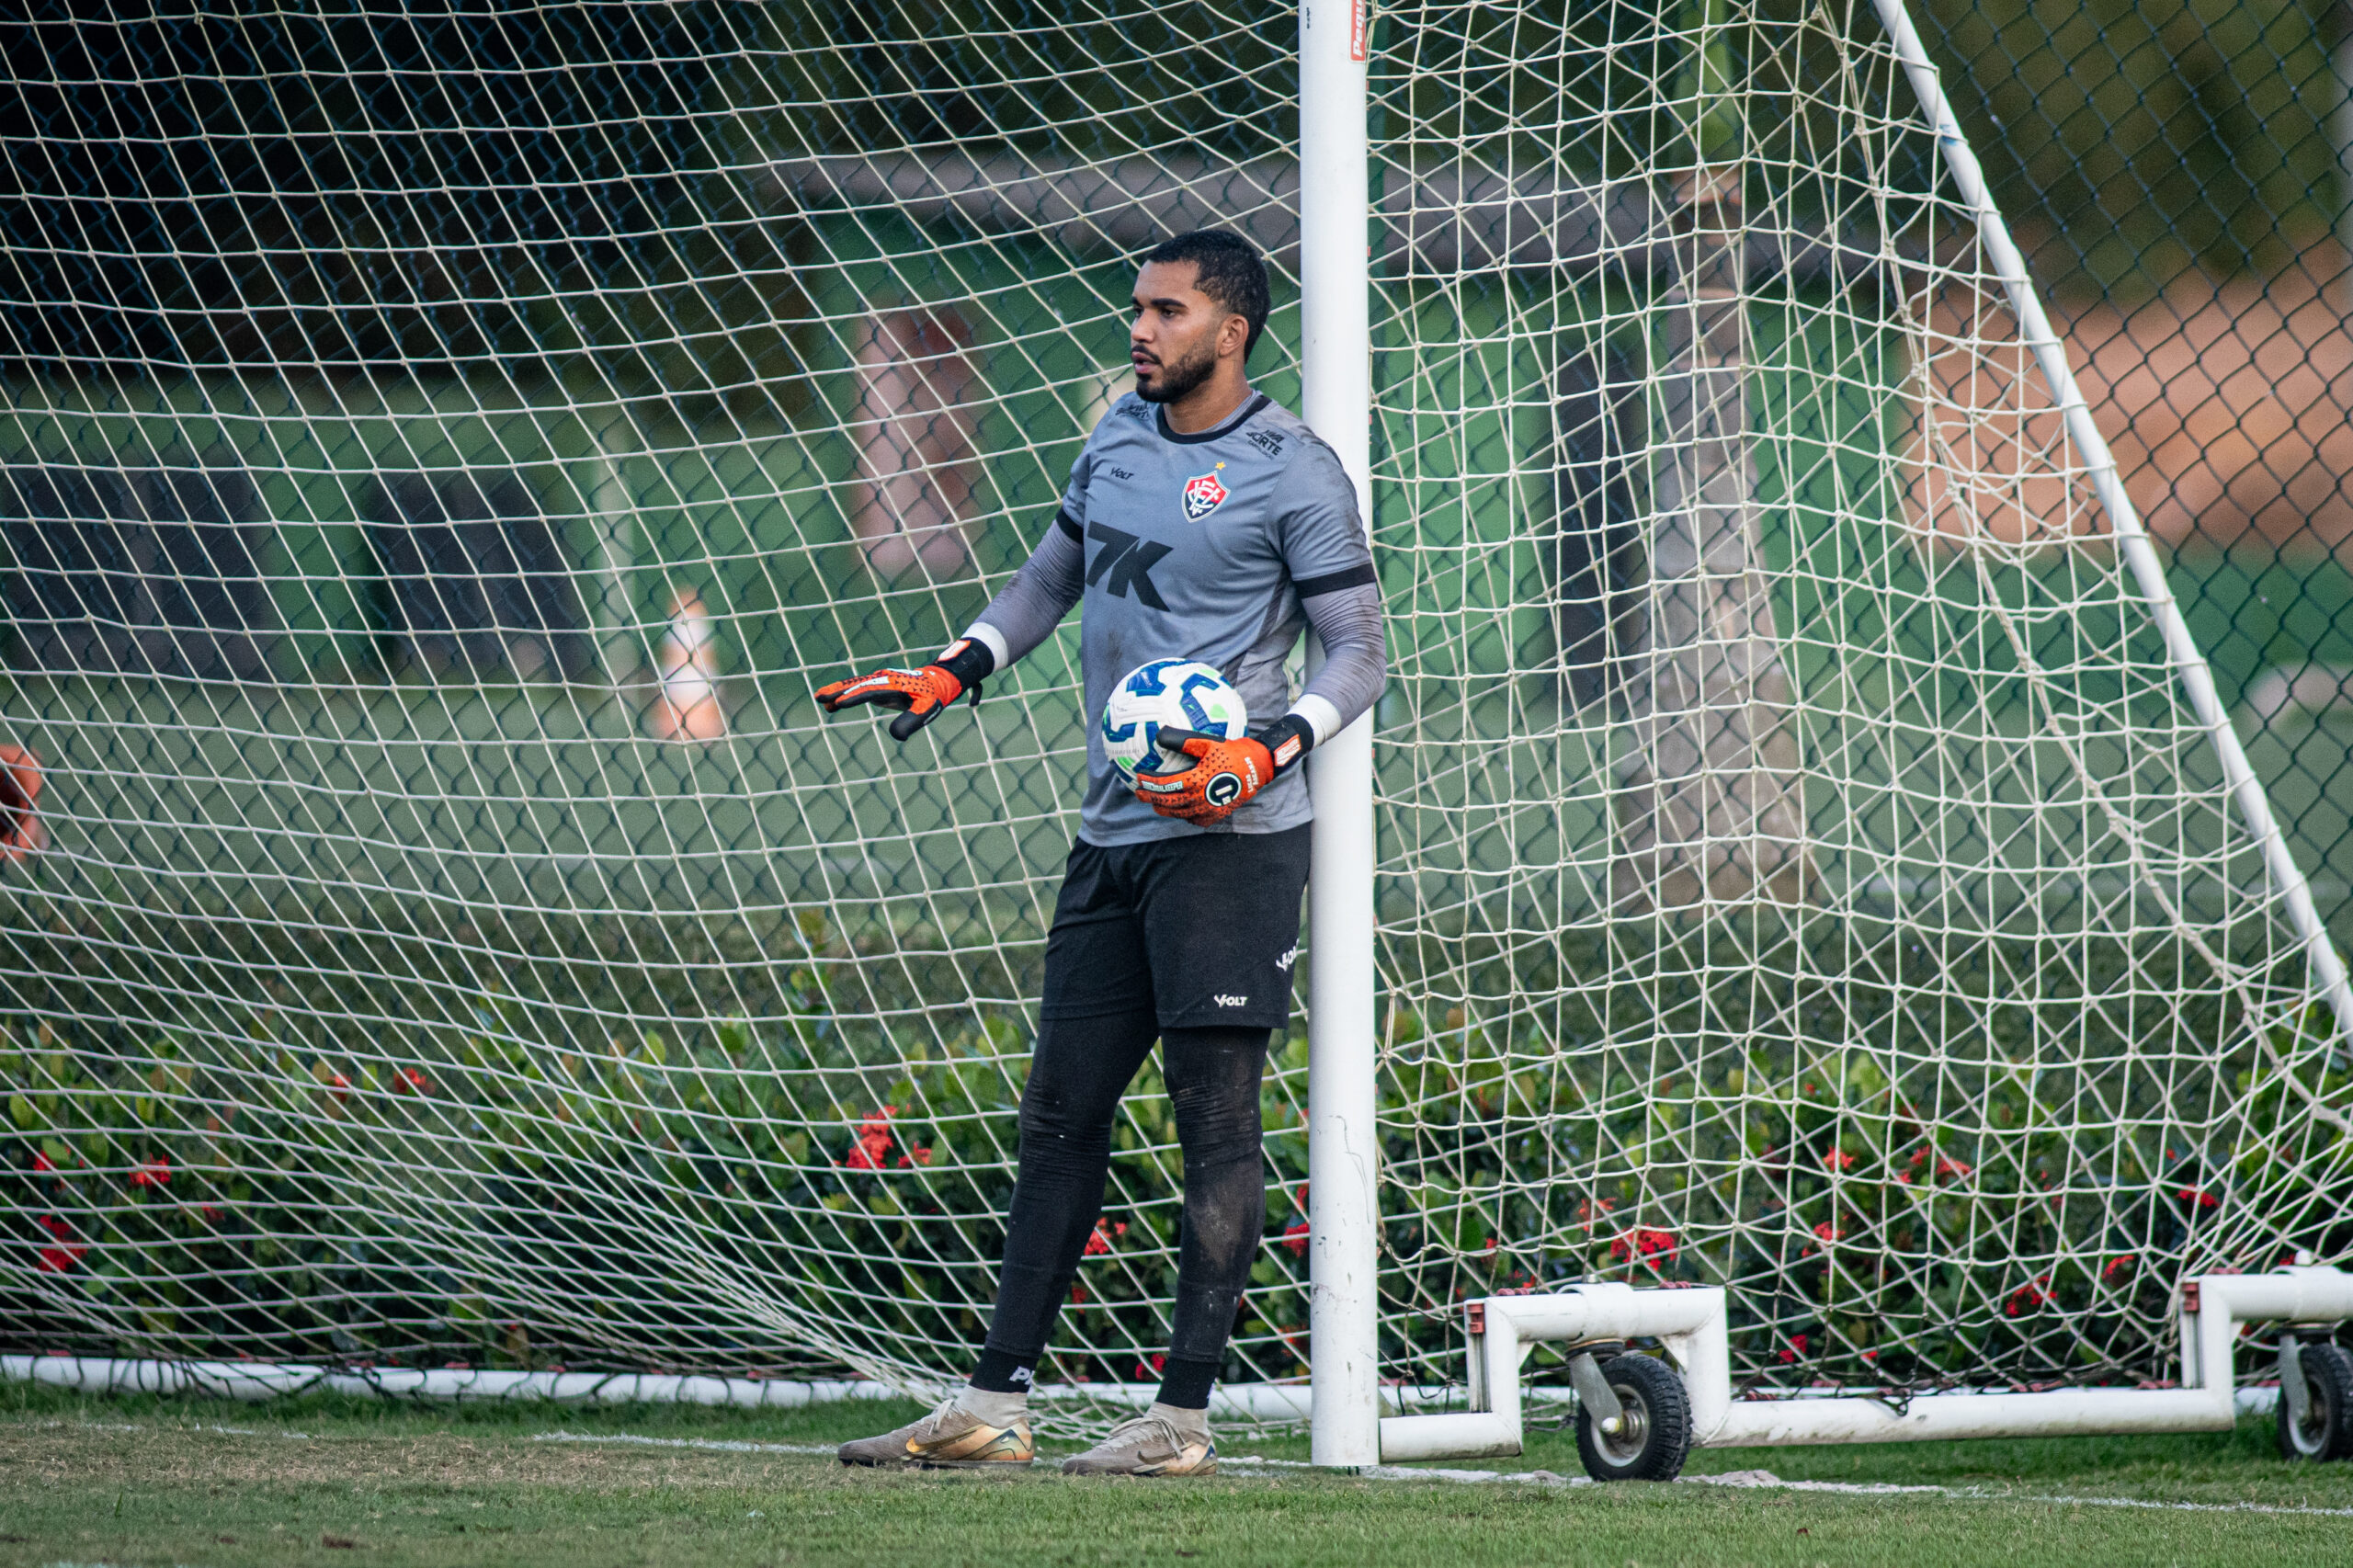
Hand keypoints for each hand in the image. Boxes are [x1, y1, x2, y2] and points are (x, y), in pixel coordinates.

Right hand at [814, 662, 970, 739]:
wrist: (936, 682)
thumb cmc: (932, 697)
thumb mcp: (926, 710)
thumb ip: (911, 721)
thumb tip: (897, 736)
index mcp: (894, 683)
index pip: (871, 690)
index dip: (855, 697)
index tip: (839, 703)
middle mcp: (883, 679)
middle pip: (856, 684)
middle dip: (838, 690)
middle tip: (819, 697)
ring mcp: (878, 680)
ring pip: (854, 685)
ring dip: (837, 692)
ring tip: (819, 699)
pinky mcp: (876, 685)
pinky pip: (857, 690)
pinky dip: (845, 696)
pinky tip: (832, 707)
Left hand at [1131, 728, 1277, 823]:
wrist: (1258, 768)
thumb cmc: (1233, 752)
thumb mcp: (1208, 743)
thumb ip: (1183, 742)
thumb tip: (1160, 735)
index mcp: (1196, 781)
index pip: (1165, 785)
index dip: (1149, 783)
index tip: (1138, 778)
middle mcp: (1199, 799)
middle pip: (1167, 803)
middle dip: (1150, 798)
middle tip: (1139, 793)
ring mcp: (1207, 810)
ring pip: (1178, 814)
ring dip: (1164, 809)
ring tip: (1155, 802)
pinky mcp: (1215, 816)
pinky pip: (1194, 819)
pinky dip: (1183, 814)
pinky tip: (1179, 808)